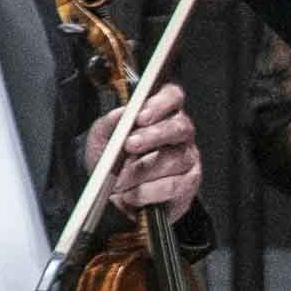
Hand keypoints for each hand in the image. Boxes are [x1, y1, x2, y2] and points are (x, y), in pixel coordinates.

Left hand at [97, 82, 199, 216]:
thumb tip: (122, 114)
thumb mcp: (102, 138)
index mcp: (162, 113)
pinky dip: (148, 191)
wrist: (116, 194)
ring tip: (121, 179)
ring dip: (143, 170)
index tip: (140, 115)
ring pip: (175, 160)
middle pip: (179, 127)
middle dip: (153, 136)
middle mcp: (180, 133)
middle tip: (129, 145)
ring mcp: (188, 159)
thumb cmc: (113, 160)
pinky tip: (131, 194)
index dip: (160, 103)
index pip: (172, 96)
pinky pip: (172, 186)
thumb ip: (110, 123)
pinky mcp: (188, 184)